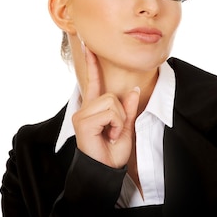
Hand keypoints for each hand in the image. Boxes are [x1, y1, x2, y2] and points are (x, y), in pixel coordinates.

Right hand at [72, 46, 139, 167]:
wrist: (106, 171)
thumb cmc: (113, 153)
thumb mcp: (126, 127)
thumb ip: (128, 108)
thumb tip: (134, 90)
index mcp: (93, 108)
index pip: (93, 81)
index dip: (92, 63)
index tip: (87, 44)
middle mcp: (85, 109)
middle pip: (111, 95)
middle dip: (121, 113)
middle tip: (115, 131)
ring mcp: (82, 115)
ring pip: (111, 102)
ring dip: (119, 120)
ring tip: (112, 135)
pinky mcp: (83, 122)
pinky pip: (109, 112)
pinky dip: (116, 125)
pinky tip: (109, 136)